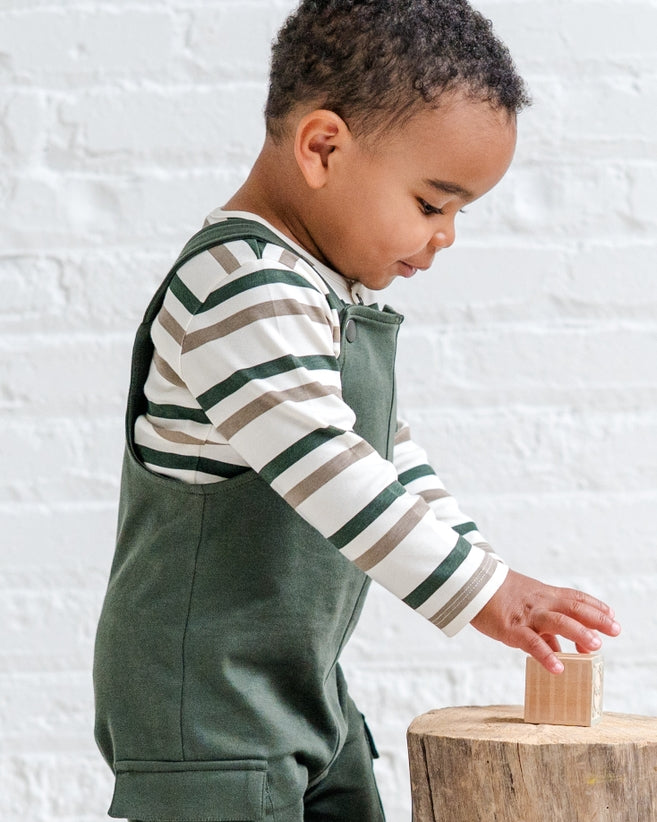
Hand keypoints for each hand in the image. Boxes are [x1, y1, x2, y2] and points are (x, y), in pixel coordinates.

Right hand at [470, 569, 620, 673]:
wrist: (470, 585)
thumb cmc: (498, 597)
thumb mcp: (525, 605)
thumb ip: (545, 628)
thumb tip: (561, 651)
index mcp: (544, 595)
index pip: (575, 597)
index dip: (595, 606)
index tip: (612, 616)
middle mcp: (540, 603)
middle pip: (573, 608)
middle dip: (596, 619)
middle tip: (615, 630)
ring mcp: (527, 616)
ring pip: (557, 622)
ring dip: (578, 633)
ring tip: (595, 646)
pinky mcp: (512, 629)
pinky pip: (532, 643)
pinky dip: (546, 655)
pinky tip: (559, 667)